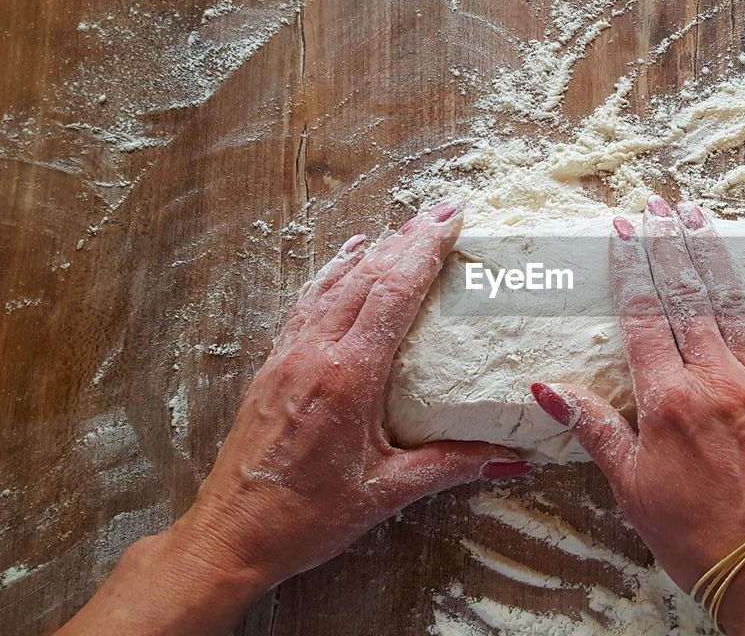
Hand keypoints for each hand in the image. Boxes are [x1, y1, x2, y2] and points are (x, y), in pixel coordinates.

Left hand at [59, 200, 529, 635]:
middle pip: (366, 276)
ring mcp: (289, 356)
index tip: (452, 219)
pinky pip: (309, 302)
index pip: (392, 294)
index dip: (424, 251)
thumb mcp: (385, 493)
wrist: (229, 536)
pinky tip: (348, 256)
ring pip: (335, 282)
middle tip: (446, 209)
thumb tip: (515, 458)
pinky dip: (334, 271)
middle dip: (409, 238)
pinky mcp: (274, 366)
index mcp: (346, 377)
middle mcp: (314, 354)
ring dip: (375, 249)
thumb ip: (452, 466)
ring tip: (408, 225)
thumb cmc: (304, 519)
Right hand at [531, 197, 744, 634]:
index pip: (642, 316)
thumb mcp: (631, 487)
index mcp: (668, 399)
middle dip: (668, 245)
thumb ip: (594, 427)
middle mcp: (716, 378)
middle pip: (687, 296)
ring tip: (699, 213)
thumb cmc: (697, 535)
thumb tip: (545, 387)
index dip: (630, 267)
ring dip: (714, 252)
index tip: (621, 229)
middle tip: (657, 204)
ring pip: (736, 301)